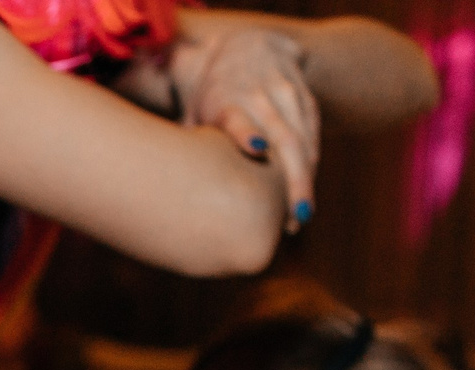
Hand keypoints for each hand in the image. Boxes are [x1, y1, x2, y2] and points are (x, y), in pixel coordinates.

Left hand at [175, 26, 319, 224]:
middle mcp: (259, 96)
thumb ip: (184, 147)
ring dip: (305, 178)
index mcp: (227, 101)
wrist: (247, 46)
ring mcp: (286, 95)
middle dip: (294, 179)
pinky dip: (310, 164)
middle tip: (295, 218)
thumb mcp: (193, 113)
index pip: (238, 118)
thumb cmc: (212, 95)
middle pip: (283, 138)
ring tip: (301, 215)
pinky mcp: (304, 98)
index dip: (246, 132)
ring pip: (303, 140)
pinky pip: (312, 135)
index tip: (256, 150)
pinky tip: (305, 194)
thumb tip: (162, 194)